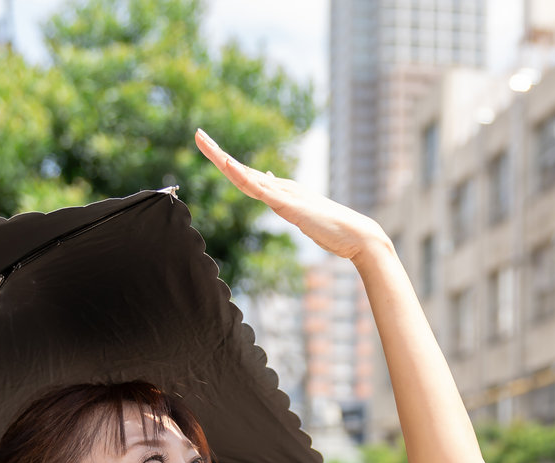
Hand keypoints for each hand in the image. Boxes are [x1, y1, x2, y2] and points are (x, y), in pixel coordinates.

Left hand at [195, 128, 387, 260]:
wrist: (356, 235)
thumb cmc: (332, 228)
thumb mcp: (301, 212)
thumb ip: (284, 198)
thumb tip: (267, 180)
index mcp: (281, 191)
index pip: (246, 175)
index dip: (226, 162)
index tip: (209, 149)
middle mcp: (281, 187)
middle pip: (241, 169)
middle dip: (217, 153)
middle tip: (197, 134)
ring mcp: (285, 194)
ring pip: (247, 175)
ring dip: (224, 160)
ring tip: (204, 143)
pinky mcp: (290, 205)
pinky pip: (262, 191)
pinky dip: (244, 178)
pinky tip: (230, 167)